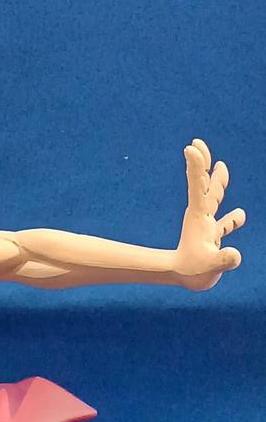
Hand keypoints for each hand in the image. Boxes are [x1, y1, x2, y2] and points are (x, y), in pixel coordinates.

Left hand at [173, 139, 245, 289]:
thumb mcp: (209, 266)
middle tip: (197, 143)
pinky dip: (233, 218)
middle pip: (204, 185)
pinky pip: (226, 223)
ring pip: (215, 198)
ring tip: (220, 165)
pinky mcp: (212, 236)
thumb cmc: (192, 272)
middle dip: (202, 164)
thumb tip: (235, 254)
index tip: (190, 148)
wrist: (182, 278)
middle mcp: (202, 216)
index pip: (198, 187)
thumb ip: (223, 260)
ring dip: (218, 182)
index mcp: (199, 216)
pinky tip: (240, 214)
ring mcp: (207, 225)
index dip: (197, 167)